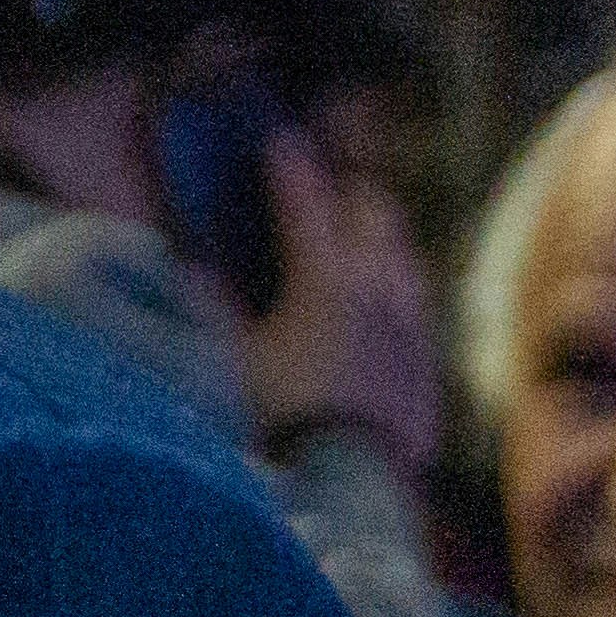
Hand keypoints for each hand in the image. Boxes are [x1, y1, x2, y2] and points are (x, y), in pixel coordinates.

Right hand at [234, 128, 442, 484]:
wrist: (355, 479)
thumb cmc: (283, 415)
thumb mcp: (231, 360)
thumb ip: (211, 306)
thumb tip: (188, 265)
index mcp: (324, 279)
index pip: (305, 201)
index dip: (288, 164)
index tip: (277, 136)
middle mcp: (377, 288)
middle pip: (373, 213)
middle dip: (347, 190)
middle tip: (324, 185)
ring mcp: (410, 324)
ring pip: (404, 253)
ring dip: (379, 233)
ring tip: (357, 234)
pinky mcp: (426, 360)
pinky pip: (417, 302)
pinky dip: (395, 284)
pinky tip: (382, 300)